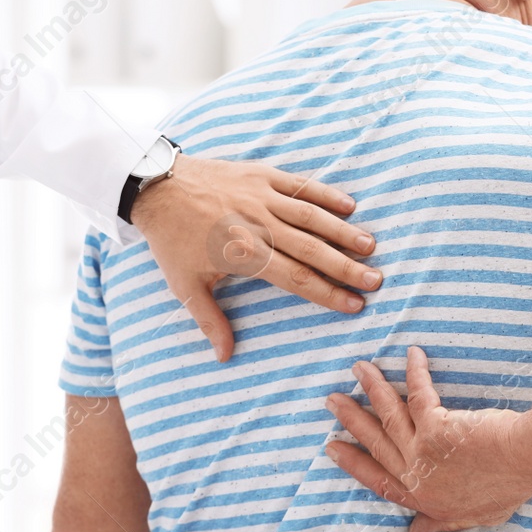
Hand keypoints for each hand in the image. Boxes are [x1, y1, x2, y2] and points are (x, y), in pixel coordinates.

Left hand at [131, 155, 380, 361]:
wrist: (155, 187)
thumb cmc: (171, 240)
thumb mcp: (185, 285)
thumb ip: (210, 320)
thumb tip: (225, 356)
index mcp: (244, 255)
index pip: (297, 279)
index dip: (328, 294)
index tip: (354, 305)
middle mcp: (259, 226)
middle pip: (312, 250)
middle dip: (347, 267)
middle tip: (376, 280)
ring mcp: (262, 197)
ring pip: (312, 216)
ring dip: (343, 232)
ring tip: (371, 246)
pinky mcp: (261, 175)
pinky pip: (300, 184)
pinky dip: (325, 194)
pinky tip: (350, 206)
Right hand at [324, 347, 531, 531]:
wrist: (528, 463)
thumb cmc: (510, 487)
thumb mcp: (475, 517)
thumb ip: (443, 523)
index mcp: (425, 499)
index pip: (380, 482)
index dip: (355, 465)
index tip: (334, 449)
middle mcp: (418, 478)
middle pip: (376, 445)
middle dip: (351, 420)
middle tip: (332, 401)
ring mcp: (423, 453)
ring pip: (388, 416)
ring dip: (371, 389)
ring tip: (358, 368)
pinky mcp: (435, 428)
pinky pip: (418, 393)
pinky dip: (414, 371)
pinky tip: (412, 353)